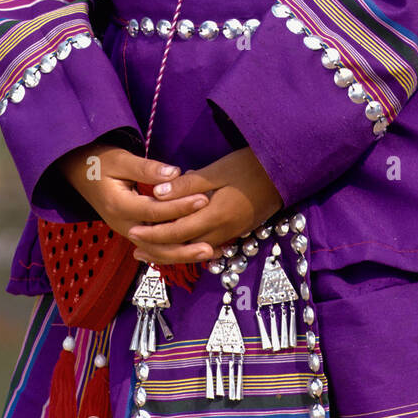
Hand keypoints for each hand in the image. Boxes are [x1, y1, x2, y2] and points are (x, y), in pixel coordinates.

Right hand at [57, 143, 209, 242]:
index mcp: (119, 205)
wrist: (79, 171)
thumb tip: (175, 173)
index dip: (180, 207)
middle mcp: (123, 224)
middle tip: (211, 245)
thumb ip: (147, 168)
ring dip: (181, 254)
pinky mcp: (133, 231)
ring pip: (156, 250)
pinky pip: (154, 245)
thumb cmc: (100, 161)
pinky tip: (193, 251)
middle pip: (156, 242)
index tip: (203, 199)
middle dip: (184, 245)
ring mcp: (127, 231)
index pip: (155, 211)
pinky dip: (173, 250)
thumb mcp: (121, 159)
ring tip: (208, 253)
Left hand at [126, 148, 283, 264]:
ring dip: (172, 252)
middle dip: (158, 249)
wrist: (284, 174)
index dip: (153, 234)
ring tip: (152, 252)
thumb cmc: (250, 166)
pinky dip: (190, 248)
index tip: (133, 231)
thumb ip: (189, 184)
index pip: (177, 231)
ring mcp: (231, 233)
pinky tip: (181, 246)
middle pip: (184, 247)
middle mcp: (223, 230)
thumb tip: (157, 193)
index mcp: (216, 214)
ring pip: (196, 250)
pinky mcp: (237, 231)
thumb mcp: (218, 170)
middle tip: (135, 248)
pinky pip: (208, 246)